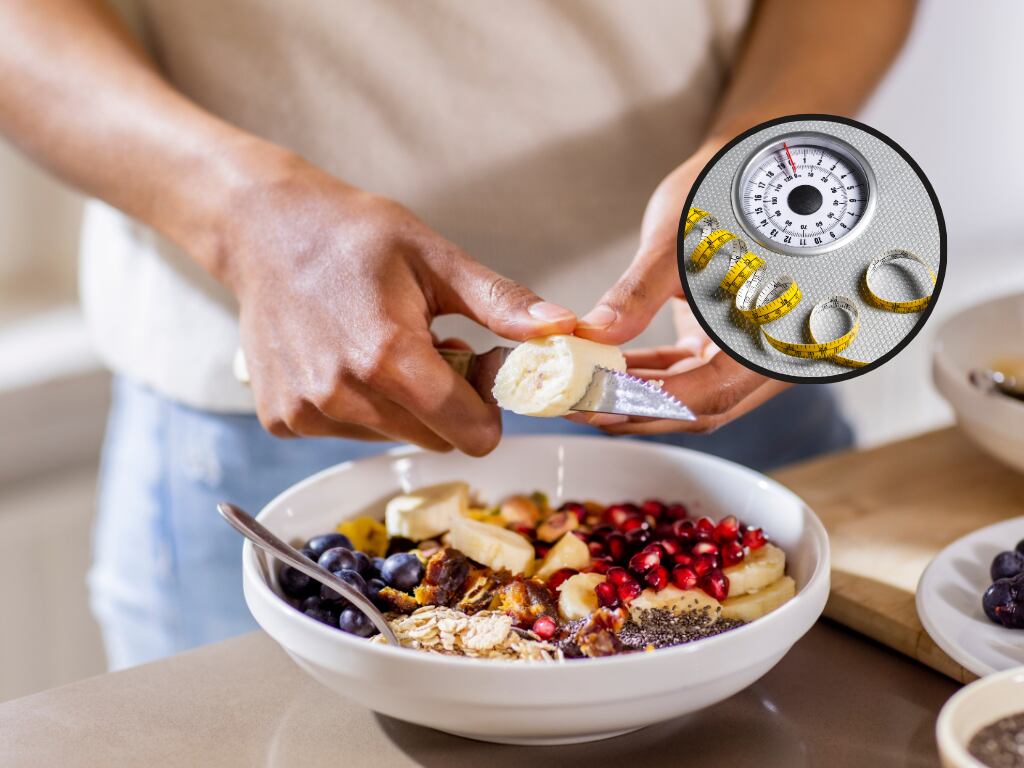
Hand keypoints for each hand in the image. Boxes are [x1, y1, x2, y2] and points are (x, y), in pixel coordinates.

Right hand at [225, 153, 575, 453]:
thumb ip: (501, 303)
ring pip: (392, 437)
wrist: (263, 229)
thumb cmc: (352, 235)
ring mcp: (306, 412)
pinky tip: (346, 358)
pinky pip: (348, 433)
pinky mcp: (283, 419)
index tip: (480, 372)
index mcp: (387, 356)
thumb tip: (564, 329)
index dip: (489, 409)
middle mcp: (341, 394)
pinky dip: (360, 406)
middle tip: (434, 349)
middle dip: (448, 404)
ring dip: (403, 405)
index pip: (469, 432)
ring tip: (385, 347)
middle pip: (434, 439)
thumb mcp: (435, 257)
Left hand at [575, 146, 788, 432]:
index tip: (598, 404)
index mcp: (774, 333)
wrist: (748, 170)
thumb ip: (636, 295)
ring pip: (690, 396)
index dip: (651, 404)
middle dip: (636, 410)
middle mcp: (770, 353)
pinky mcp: (724, 341)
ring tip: (583, 388)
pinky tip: (607, 368)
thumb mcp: (677, 243)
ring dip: (637, 396)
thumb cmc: (725, 195)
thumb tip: (593, 335)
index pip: (708, 393)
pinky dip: (648, 375)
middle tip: (578, 404)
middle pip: (699, 407)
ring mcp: (748, 351)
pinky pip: (686, 373)